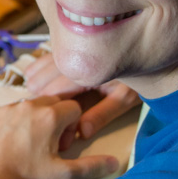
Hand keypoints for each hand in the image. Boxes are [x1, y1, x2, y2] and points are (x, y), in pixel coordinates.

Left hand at [0, 97, 119, 178]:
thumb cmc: (23, 178)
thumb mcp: (63, 177)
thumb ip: (92, 167)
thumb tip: (115, 163)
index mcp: (50, 115)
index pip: (74, 108)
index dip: (72, 127)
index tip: (61, 147)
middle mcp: (29, 105)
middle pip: (52, 102)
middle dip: (56, 120)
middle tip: (47, 147)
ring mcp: (6, 108)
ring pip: (29, 106)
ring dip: (35, 120)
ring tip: (28, 147)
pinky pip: (8, 112)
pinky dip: (14, 123)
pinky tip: (9, 146)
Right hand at [23, 52, 140, 141]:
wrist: (147, 51)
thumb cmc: (138, 77)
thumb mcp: (124, 99)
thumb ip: (102, 114)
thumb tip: (81, 132)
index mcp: (87, 71)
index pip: (60, 94)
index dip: (54, 117)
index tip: (54, 136)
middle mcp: (75, 56)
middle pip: (46, 80)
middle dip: (42, 102)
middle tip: (38, 122)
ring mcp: (72, 47)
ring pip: (43, 66)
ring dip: (36, 82)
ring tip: (32, 101)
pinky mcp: (71, 42)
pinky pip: (48, 54)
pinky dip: (38, 66)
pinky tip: (30, 75)